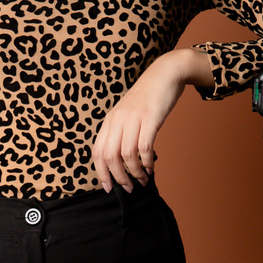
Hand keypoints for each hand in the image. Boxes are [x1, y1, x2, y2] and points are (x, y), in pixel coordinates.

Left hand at [91, 48, 213, 191]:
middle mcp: (117, 119)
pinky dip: (147, 162)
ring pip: (126, 155)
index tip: (109, 187)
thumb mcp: (127, 113)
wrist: (165, 74)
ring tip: (143, 180)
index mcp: (109, 120)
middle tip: (129, 188)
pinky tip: (151, 167)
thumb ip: (121, 132)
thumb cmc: (148, 97)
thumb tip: (121, 160)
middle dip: (119, 177)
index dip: (101, 173)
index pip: (97, 152)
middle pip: (109, 157)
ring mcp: (133, 118)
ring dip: (135, 172)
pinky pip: (144, 147)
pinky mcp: (149, 118)